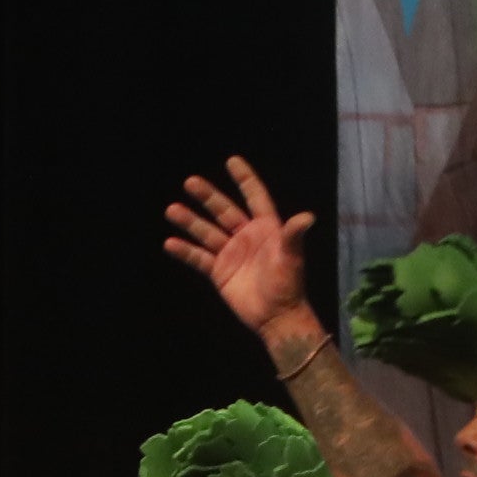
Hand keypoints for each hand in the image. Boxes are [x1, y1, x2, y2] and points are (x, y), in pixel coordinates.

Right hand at [164, 157, 313, 333]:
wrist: (276, 316)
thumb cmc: (289, 285)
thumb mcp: (291, 258)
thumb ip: (293, 236)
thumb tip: (307, 217)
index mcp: (266, 228)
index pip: (254, 197)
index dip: (244, 179)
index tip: (231, 161)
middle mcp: (246, 236)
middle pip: (224, 211)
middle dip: (208, 196)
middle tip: (191, 182)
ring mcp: (231, 253)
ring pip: (207, 232)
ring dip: (190, 221)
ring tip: (172, 209)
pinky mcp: (219, 271)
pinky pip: (198, 257)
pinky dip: (185, 251)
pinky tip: (169, 243)